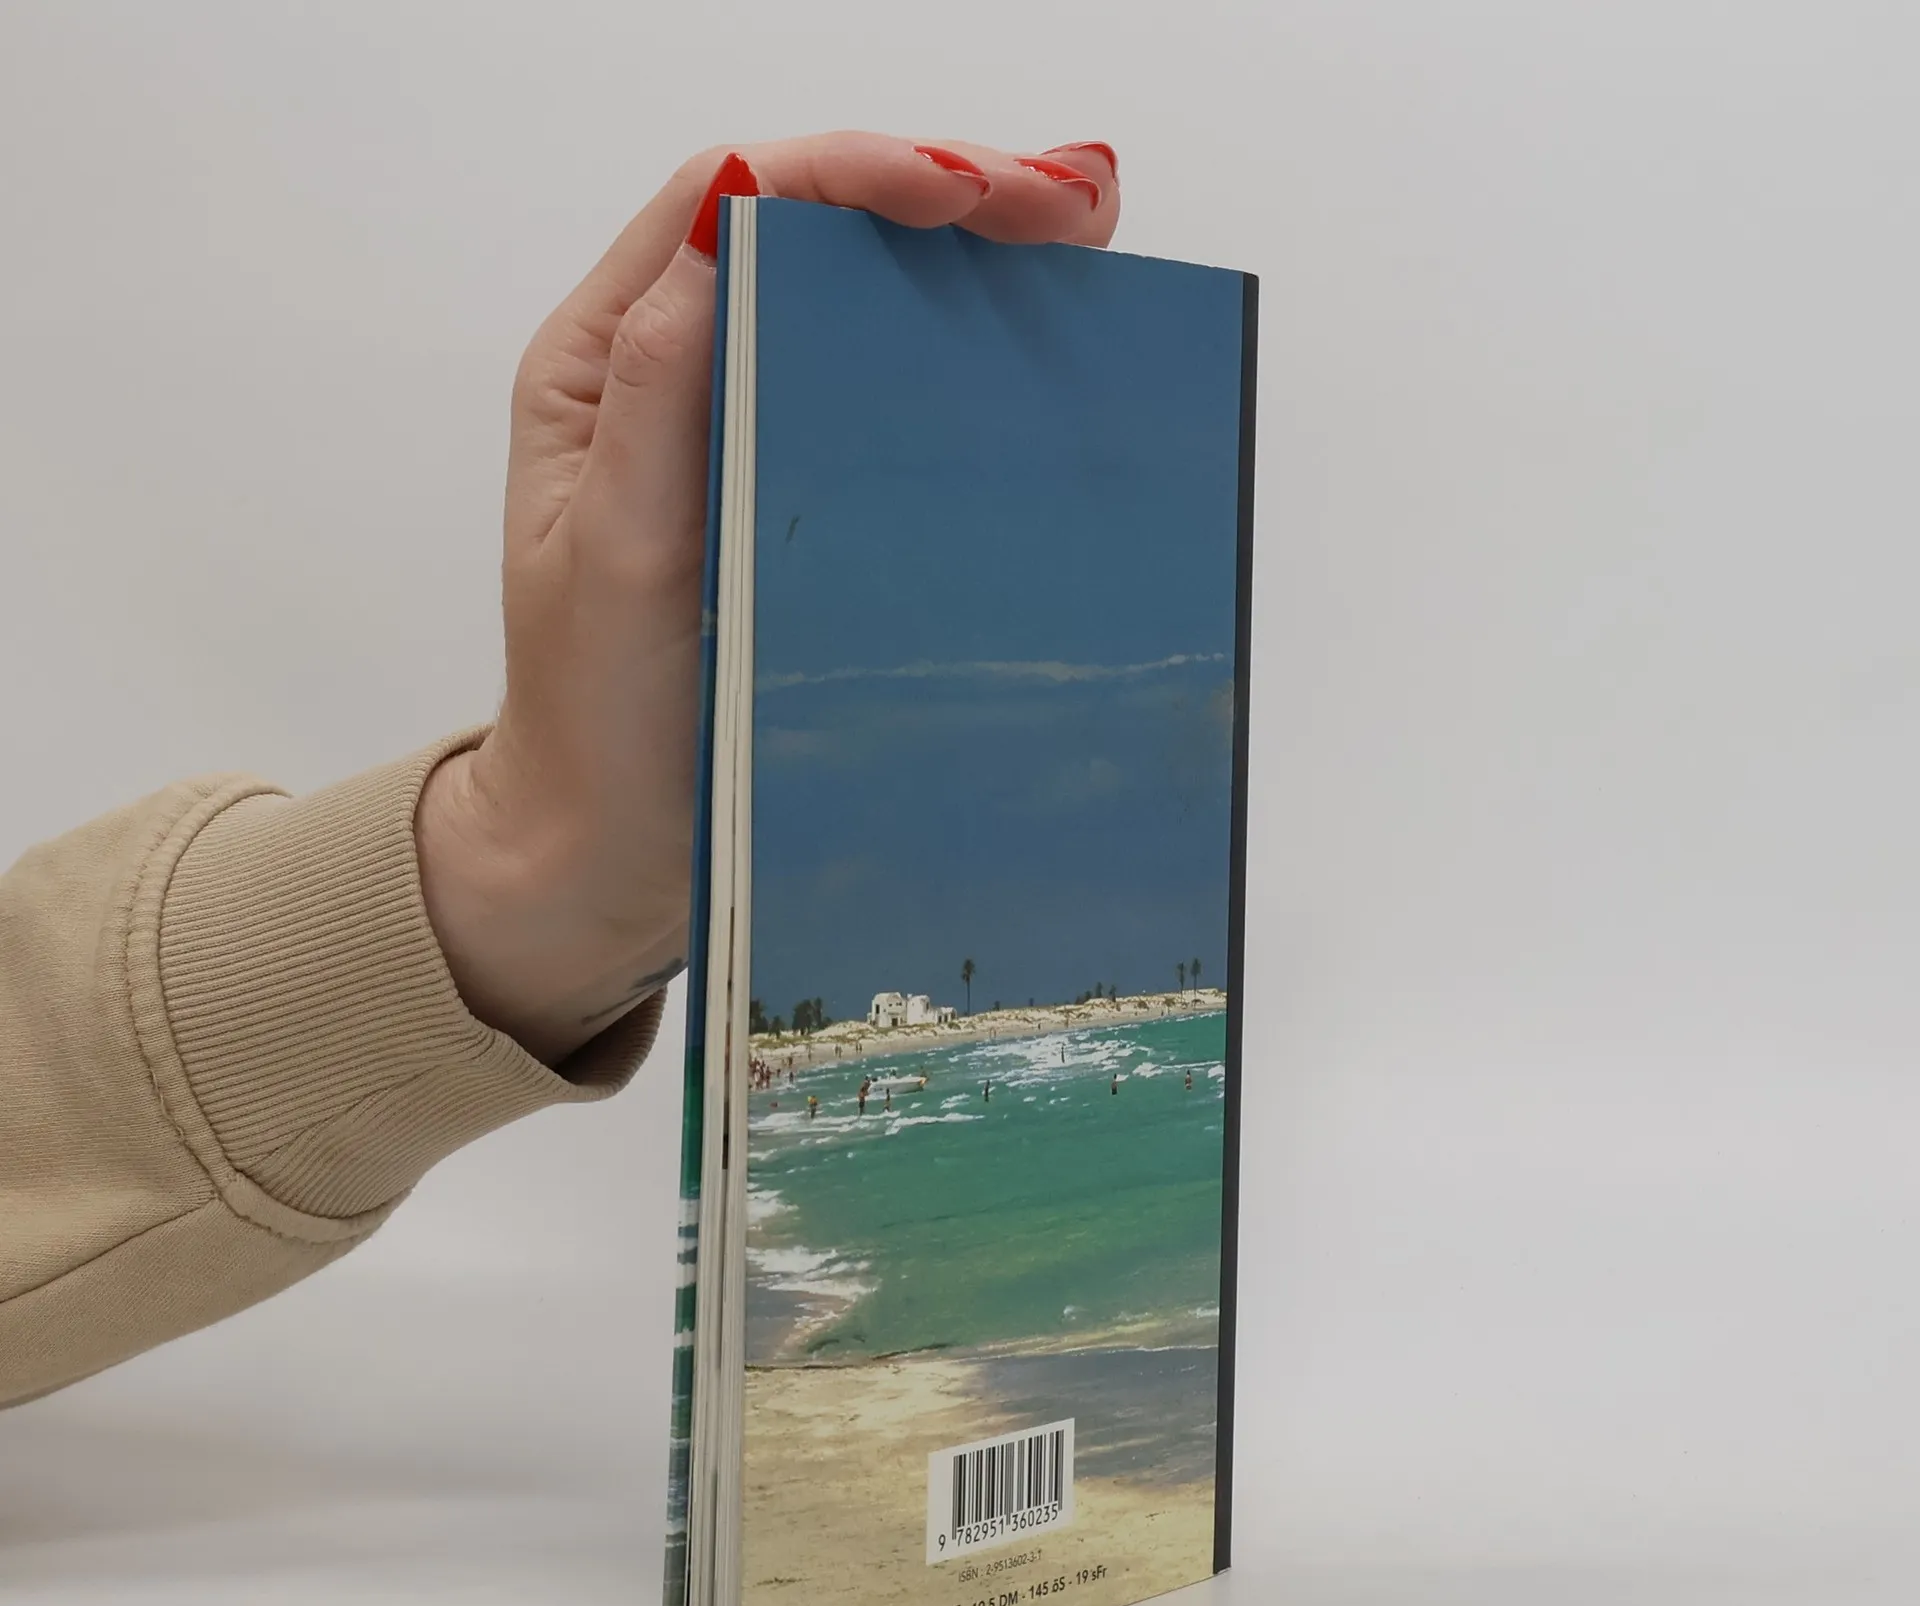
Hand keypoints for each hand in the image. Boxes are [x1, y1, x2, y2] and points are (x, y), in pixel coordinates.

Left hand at [413, 133, 1120, 1063]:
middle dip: (941, 197)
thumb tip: (730, 229)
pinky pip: (886, 406)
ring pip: (860, 309)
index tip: (961, 195)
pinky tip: (1043, 356)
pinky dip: (966, 369)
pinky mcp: (801, 507)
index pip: (728, 205)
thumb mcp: (608, 558)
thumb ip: (659, 401)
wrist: (606, 851)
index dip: (851, 175)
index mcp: (607, 367)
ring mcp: (745, 442)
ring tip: (1083, 248)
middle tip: (1071, 207)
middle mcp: (676, 383)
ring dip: (970, 269)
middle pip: (812, 234)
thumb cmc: (591, 723)